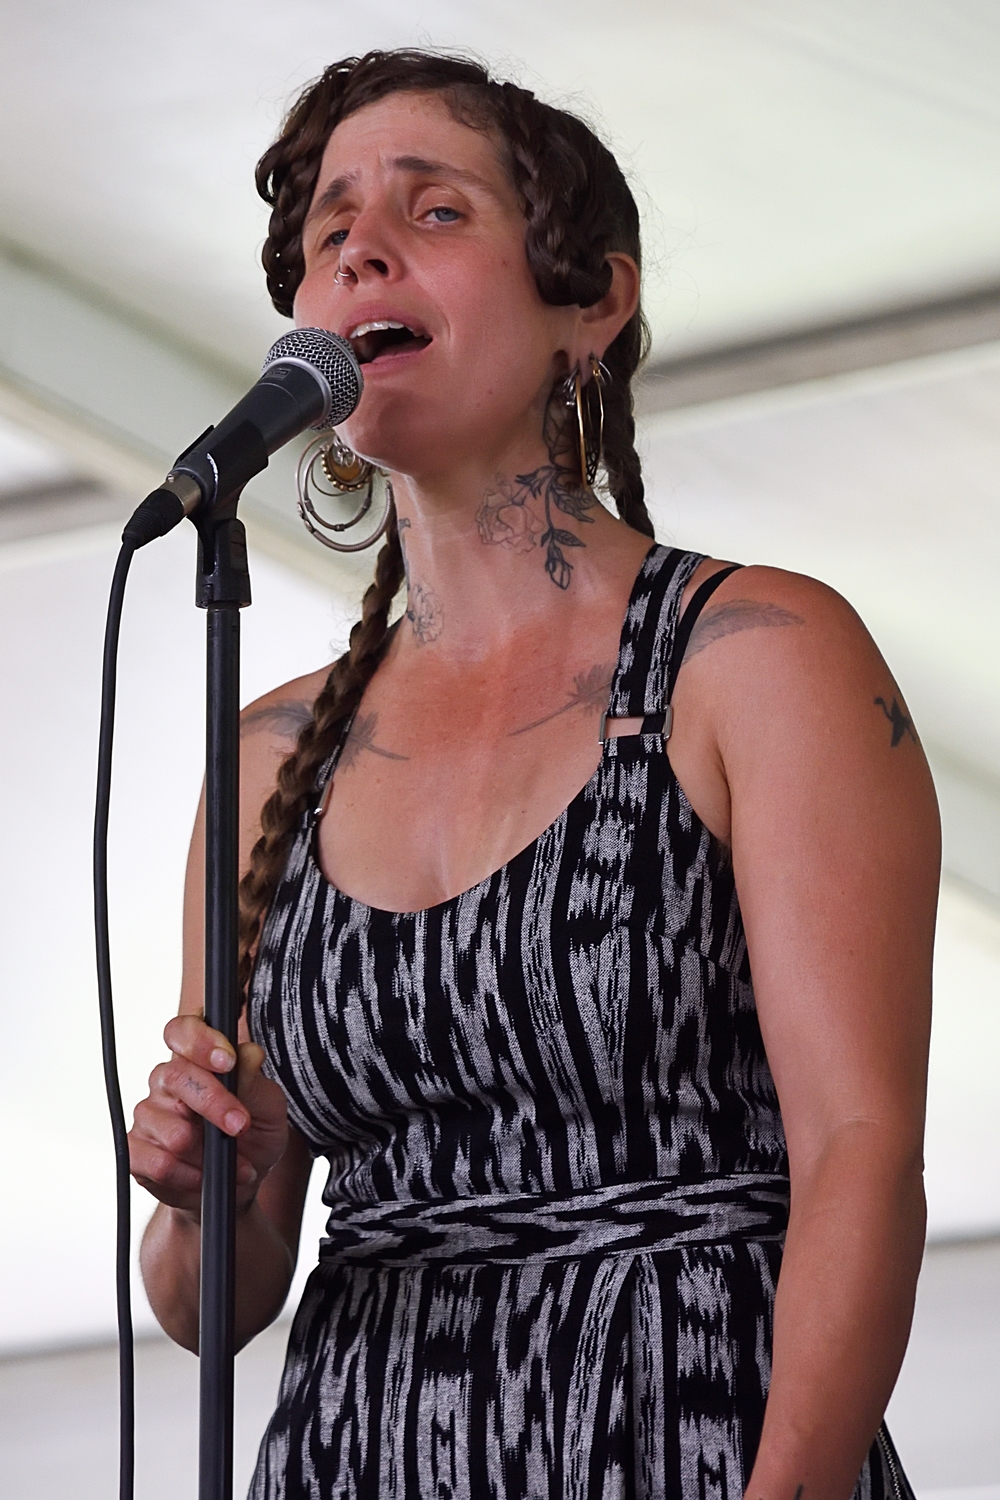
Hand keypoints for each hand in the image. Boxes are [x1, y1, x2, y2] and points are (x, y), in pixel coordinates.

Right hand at [129, 1014, 288, 1218]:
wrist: (238, 1185)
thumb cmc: (252, 1136)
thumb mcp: (268, 1107)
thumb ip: (255, 1080)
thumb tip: (248, 1054)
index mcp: (196, 1059)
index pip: (182, 1030)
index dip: (201, 1041)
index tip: (227, 1061)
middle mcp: (167, 1081)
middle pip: (178, 1077)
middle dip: (215, 1104)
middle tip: (241, 1125)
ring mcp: (149, 1115)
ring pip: (174, 1130)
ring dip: (210, 1153)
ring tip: (233, 1162)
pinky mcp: (137, 1150)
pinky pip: (159, 1164)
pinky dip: (190, 1176)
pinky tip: (204, 1177)